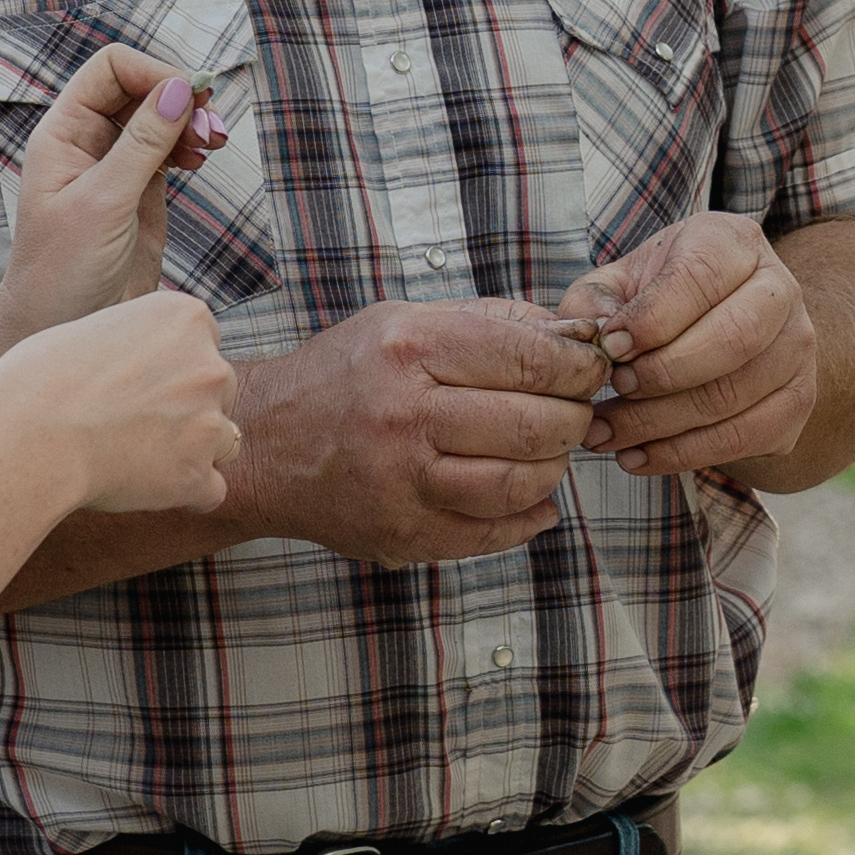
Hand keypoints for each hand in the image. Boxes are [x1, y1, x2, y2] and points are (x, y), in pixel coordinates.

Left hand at [0, 42, 223, 332]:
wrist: (57, 331)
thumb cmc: (60, 273)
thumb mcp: (104, 204)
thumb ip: (142, 145)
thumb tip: (180, 89)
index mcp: (64, 134)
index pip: (110, 70)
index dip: (152, 72)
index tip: (190, 97)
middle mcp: (87, 142)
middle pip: (139, 87)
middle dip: (179, 96)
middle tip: (211, 128)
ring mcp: (115, 167)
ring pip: (158, 117)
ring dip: (190, 120)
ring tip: (213, 143)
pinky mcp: (139, 193)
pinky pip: (168, 150)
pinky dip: (189, 145)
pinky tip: (201, 158)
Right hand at [0, 291, 238, 521]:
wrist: (27, 435)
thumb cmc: (39, 380)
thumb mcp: (96, 329)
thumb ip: (138, 340)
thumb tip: (145, 361)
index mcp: (185, 317)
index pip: (205, 343)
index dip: (171, 366)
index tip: (138, 383)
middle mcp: (209, 364)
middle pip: (219, 390)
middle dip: (186, 407)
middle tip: (131, 422)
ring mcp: (208, 421)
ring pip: (222, 440)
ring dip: (191, 449)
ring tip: (137, 456)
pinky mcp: (197, 473)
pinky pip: (211, 490)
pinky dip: (184, 493)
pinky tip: (147, 488)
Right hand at [235, 296, 614, 564]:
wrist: (261, 444)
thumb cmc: (343, 375)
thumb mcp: (405, 322)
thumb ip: (492, 323)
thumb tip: (577, 333)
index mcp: (408, 348)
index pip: (528, 358)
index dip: (579, 366)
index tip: (593, 369)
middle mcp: (404, 413)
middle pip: (533, 423)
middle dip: (575, 418)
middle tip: (579, 413)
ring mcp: (401, 479)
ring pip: (518, 482)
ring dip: (555, 469)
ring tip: (552, 452)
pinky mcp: (401, 531)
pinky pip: (490, 532)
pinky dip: (529, 518)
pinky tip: (534, 501)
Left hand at [567, 212, 815, 482]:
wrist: (727, 325)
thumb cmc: (662, 299)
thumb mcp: (621, 282)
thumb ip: (596, 303)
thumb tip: (593, 340)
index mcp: (734, 243)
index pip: (701, 278)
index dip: (652, 319)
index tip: (610, 347)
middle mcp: (779, 289)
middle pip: (732, 339)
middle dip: (661, 374)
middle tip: (613, 391)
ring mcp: (796, 348)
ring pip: (732, 396)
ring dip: (658, 423)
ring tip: (606, 433)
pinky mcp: (796, 400)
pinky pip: (742, 438)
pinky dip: (681, 454)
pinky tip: (637, 455)